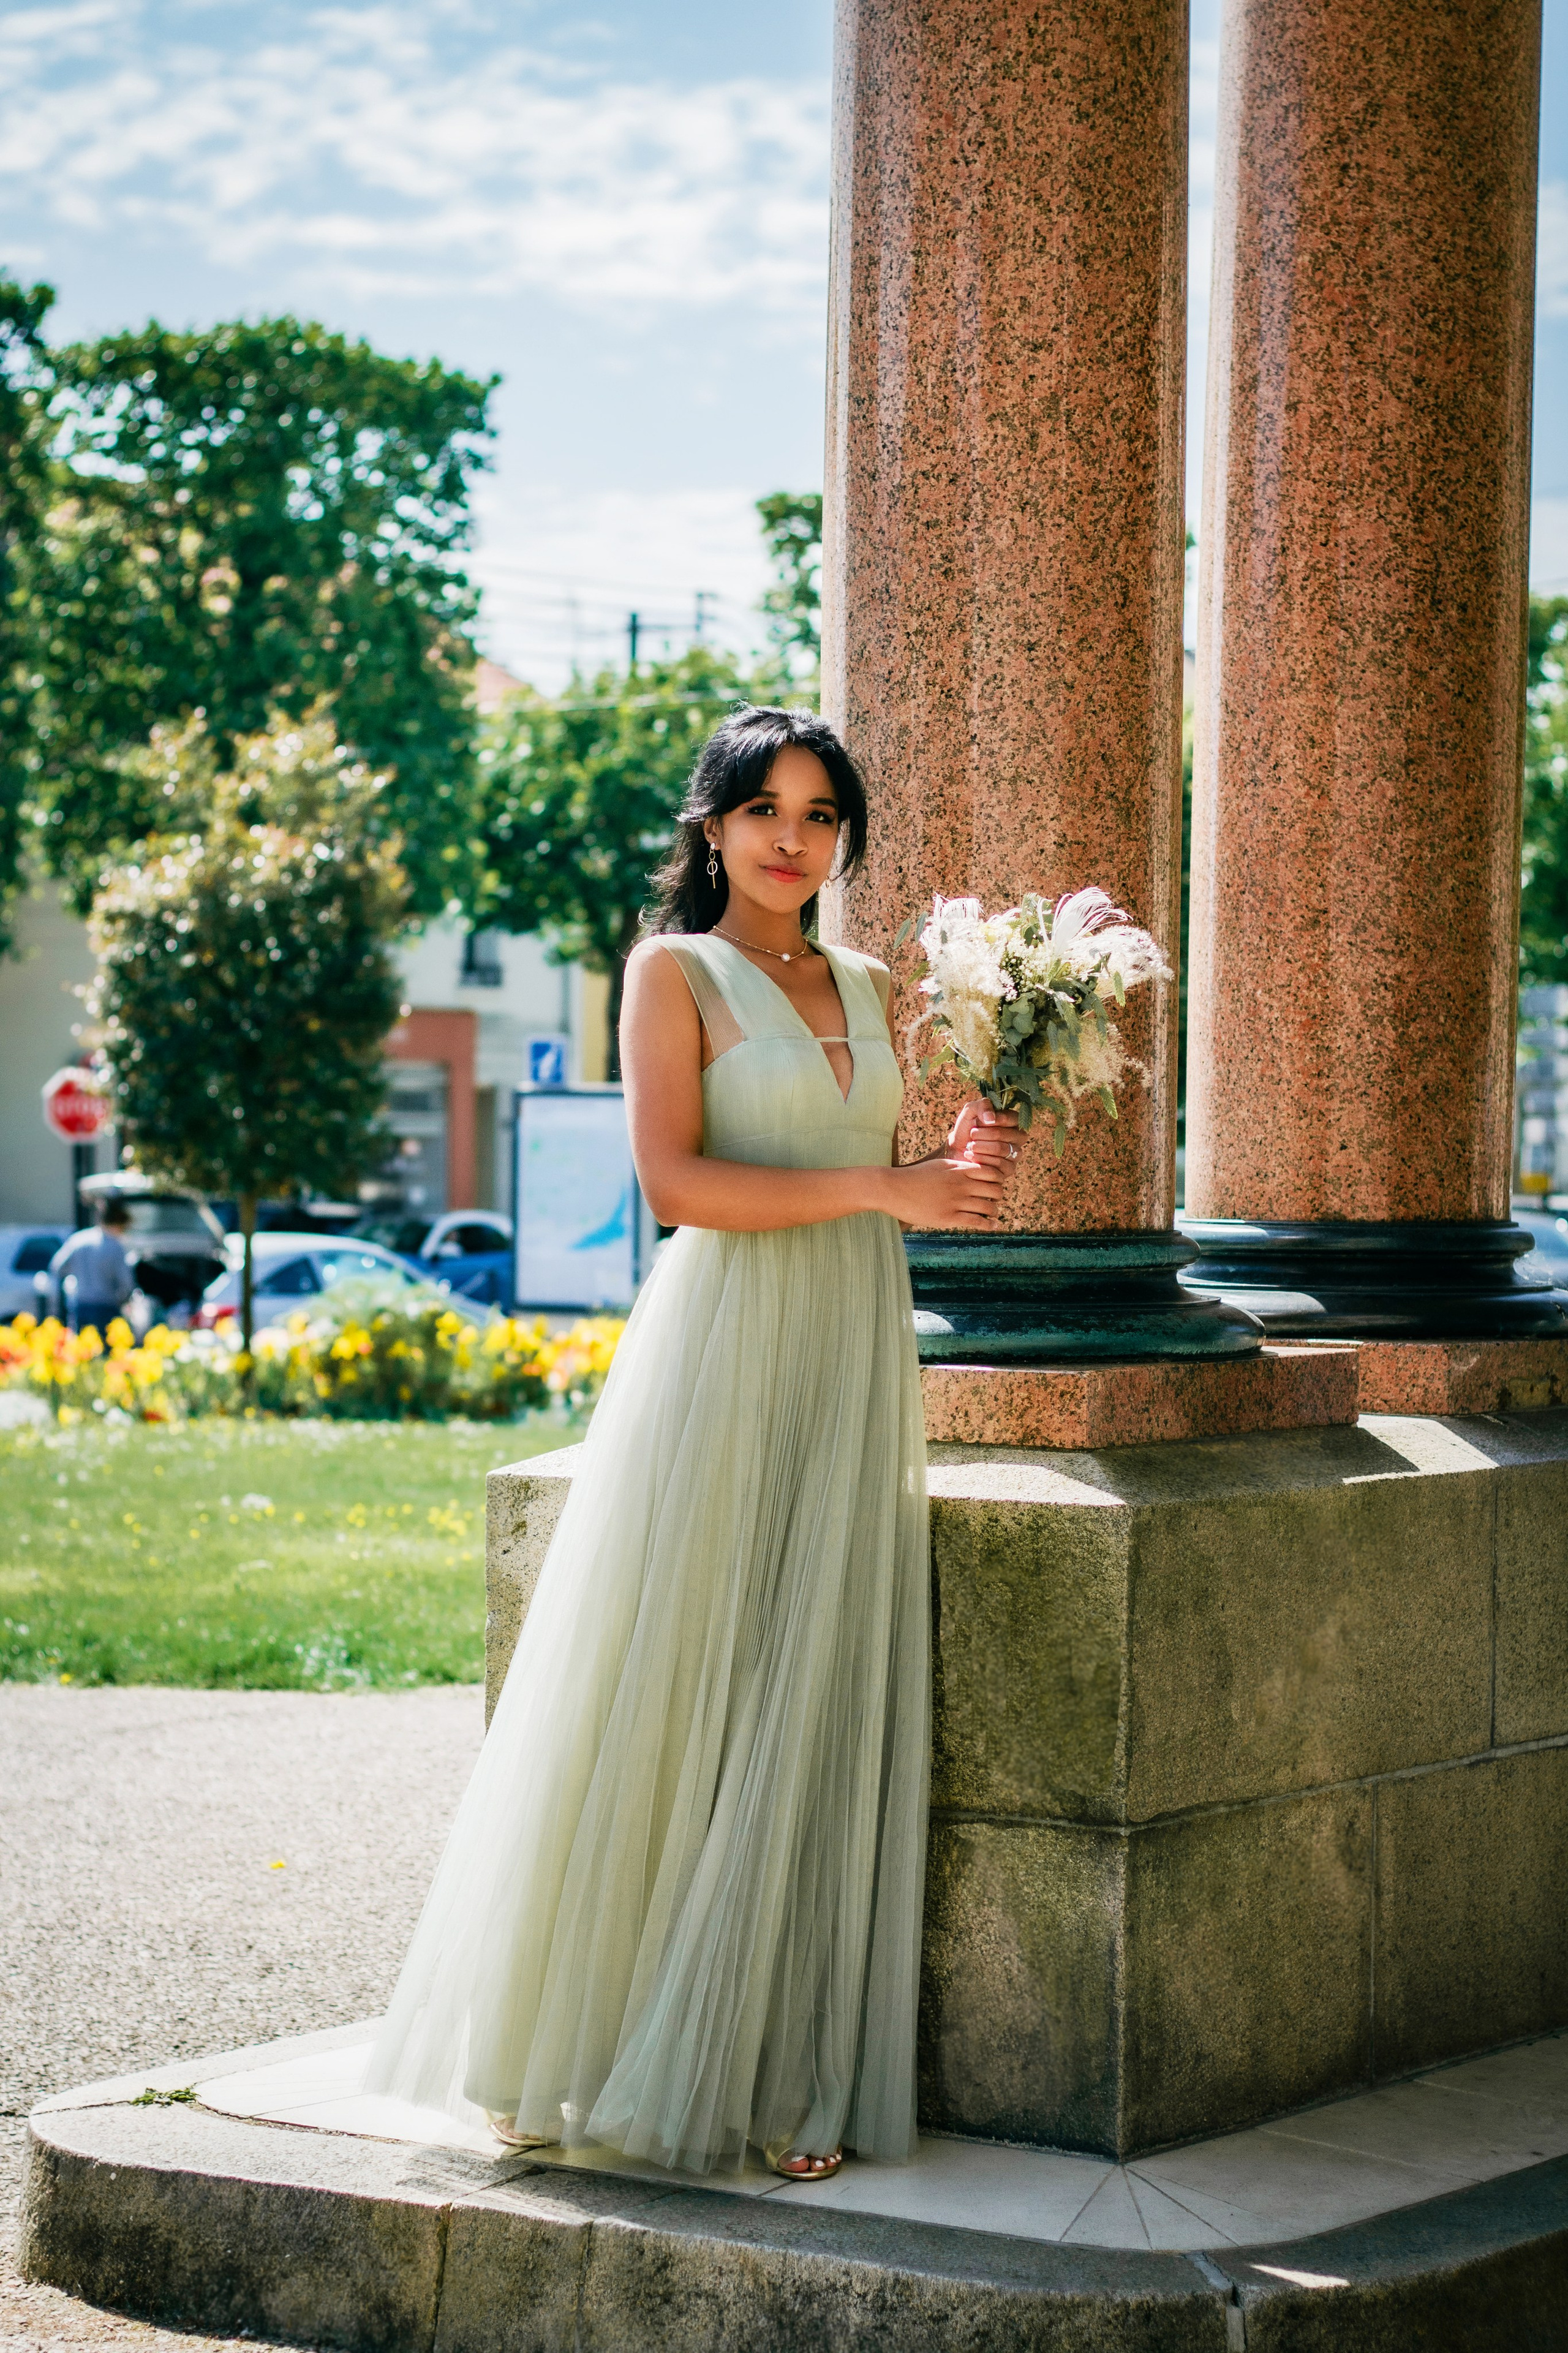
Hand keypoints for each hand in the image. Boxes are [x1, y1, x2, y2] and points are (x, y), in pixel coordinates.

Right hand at [885, 1150, 1008, 1229]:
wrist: (893, 1188)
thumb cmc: (915, 1177)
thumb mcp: (939, 1165)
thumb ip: (958, 1167)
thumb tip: (973, 1171)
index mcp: (958, 1169)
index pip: (992, 1173)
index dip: (997, 1180)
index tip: (993, 1186)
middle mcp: (960, 1184)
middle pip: (995, 1190)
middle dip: (997, 1196)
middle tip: (993, 1200)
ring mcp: (955, 1201)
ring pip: (989, 1207)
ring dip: (994, 1211)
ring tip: (992, 1214)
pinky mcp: (949, 1217)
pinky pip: (977, 1222)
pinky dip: (989, 1224)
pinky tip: (992, 1225)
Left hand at [949, 1099, 1027, 1185]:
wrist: (957, 1149)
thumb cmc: (967, 1128)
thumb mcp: (971, 1111)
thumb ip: (982, 1106)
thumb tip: (991, 1119)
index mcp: (1013, 1121)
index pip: (1010, 1118)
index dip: (992, 1120)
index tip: (978, 1122)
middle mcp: (1018, 1138)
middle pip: (1004, 1134)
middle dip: (982, 1134)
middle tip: (972, 1134)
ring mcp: (1015, 1154)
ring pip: (1001, 1149)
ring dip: (980, 1146)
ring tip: (970, 1145)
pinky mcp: (1009, 1169)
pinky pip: (998, 1164)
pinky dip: (980, 1159)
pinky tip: (970, 1155)